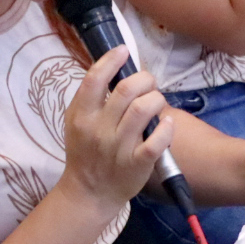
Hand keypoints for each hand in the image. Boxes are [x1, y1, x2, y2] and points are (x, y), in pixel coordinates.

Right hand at [60, 47, 174, 208]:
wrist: (89, 192)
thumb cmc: (84, 152)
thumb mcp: (76, 123)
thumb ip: (89, 99)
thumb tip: (111, 69)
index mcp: (82, 115)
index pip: (94, 79)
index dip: (111, 60)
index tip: (124, 51)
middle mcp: (99, 129)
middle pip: (125, 90)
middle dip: (144, 79)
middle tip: (149, 82)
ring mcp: (118, 148)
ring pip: (143, 111)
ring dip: (156, 99)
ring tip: (157, 101)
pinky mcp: (137, 164)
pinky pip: (156, 142)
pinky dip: (166, 128)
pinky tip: (168, 123)